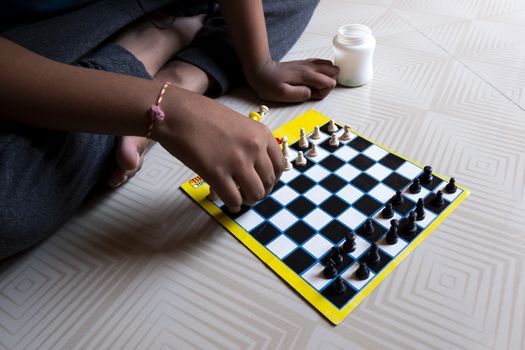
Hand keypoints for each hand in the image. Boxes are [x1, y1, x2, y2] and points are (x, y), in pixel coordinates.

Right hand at [153, 88, 283, 211]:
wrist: (177, 112)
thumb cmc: (201, 114)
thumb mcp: (238, 123)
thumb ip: (251, 142)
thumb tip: (255, 167)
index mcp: (261, 134)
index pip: (280, 165)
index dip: (272, 178)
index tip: (263, 182)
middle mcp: (254, 148)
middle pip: (269, 182)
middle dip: (261, 191)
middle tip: (250, 193)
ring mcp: (237, 161)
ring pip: (255, 194)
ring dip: (249, 200)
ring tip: (240, 198)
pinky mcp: (217, 174)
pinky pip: (233, 199)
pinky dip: (233, 204)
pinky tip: (228, 202)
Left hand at [246, 59, 338, 101]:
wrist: (260, 70)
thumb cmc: (269, 84)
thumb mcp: (282, 94)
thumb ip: (299, 94)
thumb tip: (311, 93)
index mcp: (306, 75)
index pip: (329, 82)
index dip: (324, 92)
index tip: (311, 95)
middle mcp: (309, 67)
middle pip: (334, 72)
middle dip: (329, 83)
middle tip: (314, 90)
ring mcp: (307, 64)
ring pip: (330, 66)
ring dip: (327, 77)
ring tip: (314, 85)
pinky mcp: (304, 63)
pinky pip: (322, 63)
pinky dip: (322, 72)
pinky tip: (312, 79)